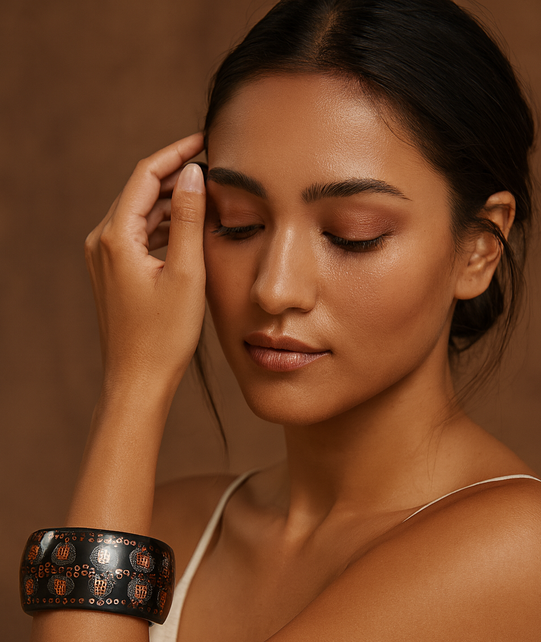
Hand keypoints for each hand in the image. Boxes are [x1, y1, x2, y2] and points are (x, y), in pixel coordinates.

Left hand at [85, 133, 206, 395]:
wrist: (137, 380)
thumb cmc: (164, 335)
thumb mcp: (187, 274)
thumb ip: (191, 220)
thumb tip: (193, 174)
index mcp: (116, 236)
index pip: (146, 175)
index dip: (177, 153)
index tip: (206, 140)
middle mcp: (102, 241)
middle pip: (141, 191)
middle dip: (177, 176)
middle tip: (216, 168)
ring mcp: (104, 257)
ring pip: (141, 214)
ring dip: (173, 204)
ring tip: (209, 198)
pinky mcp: (112, 273)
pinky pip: (138, 236)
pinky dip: (164, 227)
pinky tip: (189, 231)